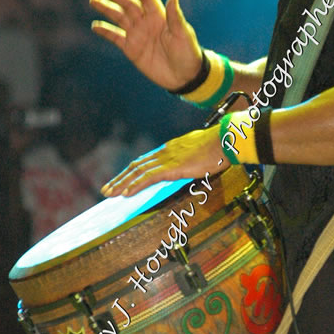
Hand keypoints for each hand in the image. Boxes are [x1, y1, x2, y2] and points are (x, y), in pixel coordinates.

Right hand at [90, 0, 202, 90]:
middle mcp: (147, 22)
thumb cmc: (188, 53)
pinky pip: (115, 37)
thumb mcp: (183, 34)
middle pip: (128, 4)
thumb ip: (175, 16)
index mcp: (160, 16)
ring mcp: (138, 35)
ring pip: (119, 17)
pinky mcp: (131, 49)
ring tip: (94, 0)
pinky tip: (95, 25)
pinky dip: (105, 31)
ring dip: (107, 9)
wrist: (184, 77)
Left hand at [101, 126, 227, 196]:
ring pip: (137, 172)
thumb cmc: (220, 146)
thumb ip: (192, 159)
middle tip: (107, 189)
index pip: (146, 161)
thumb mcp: (202, 153)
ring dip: (122, 183)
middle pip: (136, 165)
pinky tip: (126, 193)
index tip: (123, 180)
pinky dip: (135, 185)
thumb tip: (191, 167)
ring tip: (109, 193)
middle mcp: (165, 152)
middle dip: (120, 178)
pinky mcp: (172, 167)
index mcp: (172, 149)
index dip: (132, 171)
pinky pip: (148, 177)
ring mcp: (168, 159)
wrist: (225, 140)